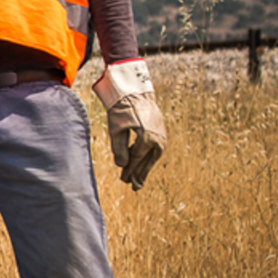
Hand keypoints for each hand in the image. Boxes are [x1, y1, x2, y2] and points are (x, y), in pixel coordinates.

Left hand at [93, 59, 166, 189]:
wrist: (135, 91)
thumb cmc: (122, 109)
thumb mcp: (116, 129)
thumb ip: (119, 148)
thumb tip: (122, 166)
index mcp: (147, 139)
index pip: (136, 159)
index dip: (130, 171)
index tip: (124, 181)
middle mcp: (158, 139)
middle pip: (147, 161)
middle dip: (139, 174)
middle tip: (134, 187)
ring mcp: (161, 135)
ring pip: (153, 156)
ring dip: (145, 167)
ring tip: (139, 179)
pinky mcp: (161, 131)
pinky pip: (155, 148)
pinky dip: (148, 156)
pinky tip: (143, 162)